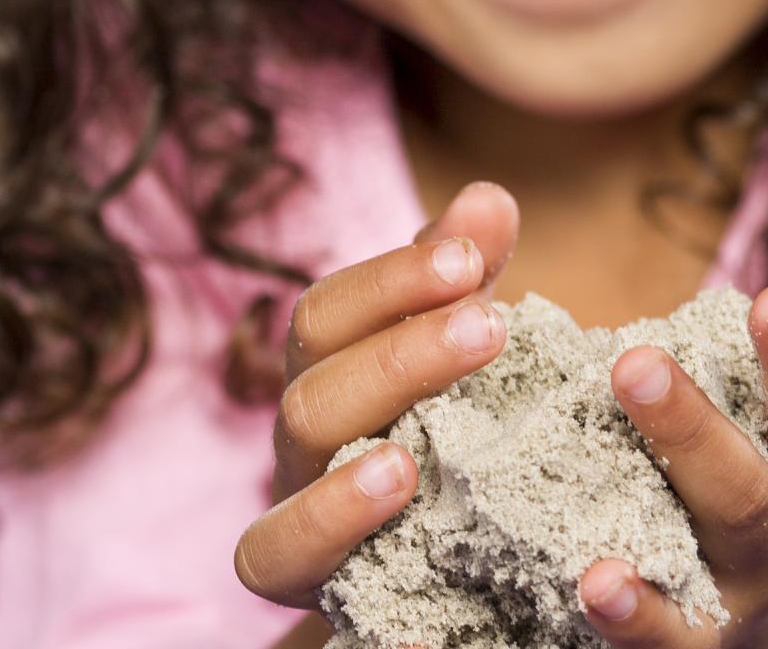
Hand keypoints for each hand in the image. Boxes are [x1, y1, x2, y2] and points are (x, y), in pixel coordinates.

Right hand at [234, 181, 520, 612]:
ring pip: (300, 438)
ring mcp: (296, 494)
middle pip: (316, 364)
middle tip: (491, 326)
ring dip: (362, 424)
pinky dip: (327, 522)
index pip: (335, 305)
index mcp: (331, 361)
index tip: (472, 256)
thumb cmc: (445, 433)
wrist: (439, 562)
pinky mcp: (303, 572)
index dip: (396, 277)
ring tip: (421, 440)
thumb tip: (487, 196)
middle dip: (402, 342)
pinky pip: (276, 552)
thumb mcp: (460, 346)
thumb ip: (468, 276)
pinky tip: (397, 490)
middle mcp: (304, 422)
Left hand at [575, 168, 767, 647]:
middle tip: (639, 354)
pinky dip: (635, 612)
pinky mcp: (684, 647)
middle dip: (707, 414)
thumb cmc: (761, 469)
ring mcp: (736, 589)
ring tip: (624, 393)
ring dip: (676, 461)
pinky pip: (662, 639)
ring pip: (722, 530)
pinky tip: (595, 578)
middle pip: (765, 467)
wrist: (736, 632)